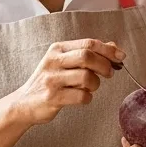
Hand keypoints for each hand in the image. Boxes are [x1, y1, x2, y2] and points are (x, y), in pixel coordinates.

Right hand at [4, 39, 122, 126]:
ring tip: (90, 87)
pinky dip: (88, 98)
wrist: (24, 103)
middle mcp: (53, 61)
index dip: (108, 49)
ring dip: (95, 84)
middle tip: (109, 73)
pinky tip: (82, 98)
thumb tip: (113, 46)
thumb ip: (87, 53)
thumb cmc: (49, 81)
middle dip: (104, 65)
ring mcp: (52, 79)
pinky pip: (81, 96)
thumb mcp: (64, 62)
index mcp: (57, 49)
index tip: (121, 56)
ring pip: (86, 77)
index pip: (88, 43)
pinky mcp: (52, 97)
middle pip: (87, 56)